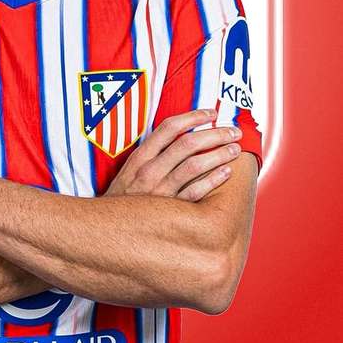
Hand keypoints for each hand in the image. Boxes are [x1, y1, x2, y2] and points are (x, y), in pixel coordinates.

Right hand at [104, 109, 241, 200]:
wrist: (107, 229)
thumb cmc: (123, 197)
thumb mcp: (129, 170)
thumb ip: (151, 154)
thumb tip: (180, 136)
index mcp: (140, 157)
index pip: (169, 128)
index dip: (193, 117)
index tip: (211, 113)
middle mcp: (149, 171)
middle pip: (187, 144)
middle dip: (214, 134)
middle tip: (233, 131)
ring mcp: (160, 191)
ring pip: (194, 166)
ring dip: (218, 155)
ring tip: (235, 149)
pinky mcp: (170, 211)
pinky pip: (196, 193)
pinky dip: (213, 181)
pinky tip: (226, 172)